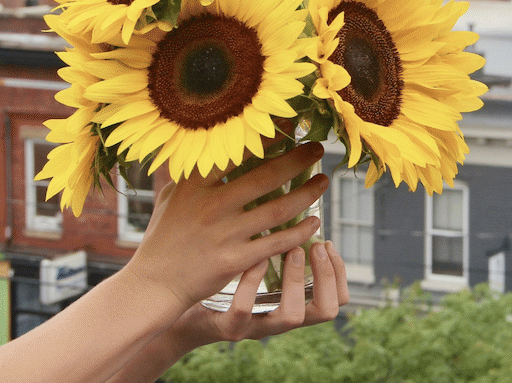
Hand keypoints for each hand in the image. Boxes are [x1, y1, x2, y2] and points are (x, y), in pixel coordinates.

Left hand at [102, 241, 348, 382]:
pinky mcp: (228, 327)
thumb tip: (281, 184)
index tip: (329, 240)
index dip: (340, 273)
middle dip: (328, 276)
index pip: (334, 298)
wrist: (171, 301)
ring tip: (295, 249)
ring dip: (296, 280)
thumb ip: (262, 233)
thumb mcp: (243, 256)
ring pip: (294, 316)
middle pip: (325, 310)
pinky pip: (245, 311)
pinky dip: (252, 285)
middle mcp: (278, 317)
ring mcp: (255, 325)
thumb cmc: (211, 271)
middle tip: (321, 242)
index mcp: (287, 300)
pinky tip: (253, 261)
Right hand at [120, 142, 327, 312]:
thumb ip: (189, 176)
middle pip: (265, 177)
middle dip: (297, 160)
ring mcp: (224, 234)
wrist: (156, 281)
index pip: (235, 153)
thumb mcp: (169, 198)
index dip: (266, 138)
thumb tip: (205, 152)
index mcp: (194, 185)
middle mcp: (211, 205)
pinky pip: (276, 242)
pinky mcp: (234, 260)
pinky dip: (299, 232)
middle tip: (318, 149)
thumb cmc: (162, 237)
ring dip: (306, 194)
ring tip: (323, 182)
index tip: (290, 126)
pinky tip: (314, 222)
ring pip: (277, 210)